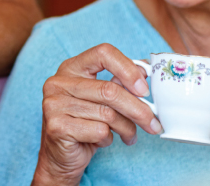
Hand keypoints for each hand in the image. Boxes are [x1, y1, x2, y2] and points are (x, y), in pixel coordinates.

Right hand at [31, 44, 161, 185]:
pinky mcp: (57, 126)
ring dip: (127, 128)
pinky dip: (109, 139)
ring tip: (129, 136)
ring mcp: (54, 103)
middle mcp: (59, 82)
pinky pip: (98, 131)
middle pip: (109, 90)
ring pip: (107, 114)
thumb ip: (119, 83)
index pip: (103, 53)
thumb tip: (146, 72)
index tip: (144, 89)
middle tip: (154, 123)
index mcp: (71, 67)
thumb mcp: (101, 100)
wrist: (60, 155)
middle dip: (138, 109)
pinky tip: (104, 140)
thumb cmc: (85, 123)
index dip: (128, 68)